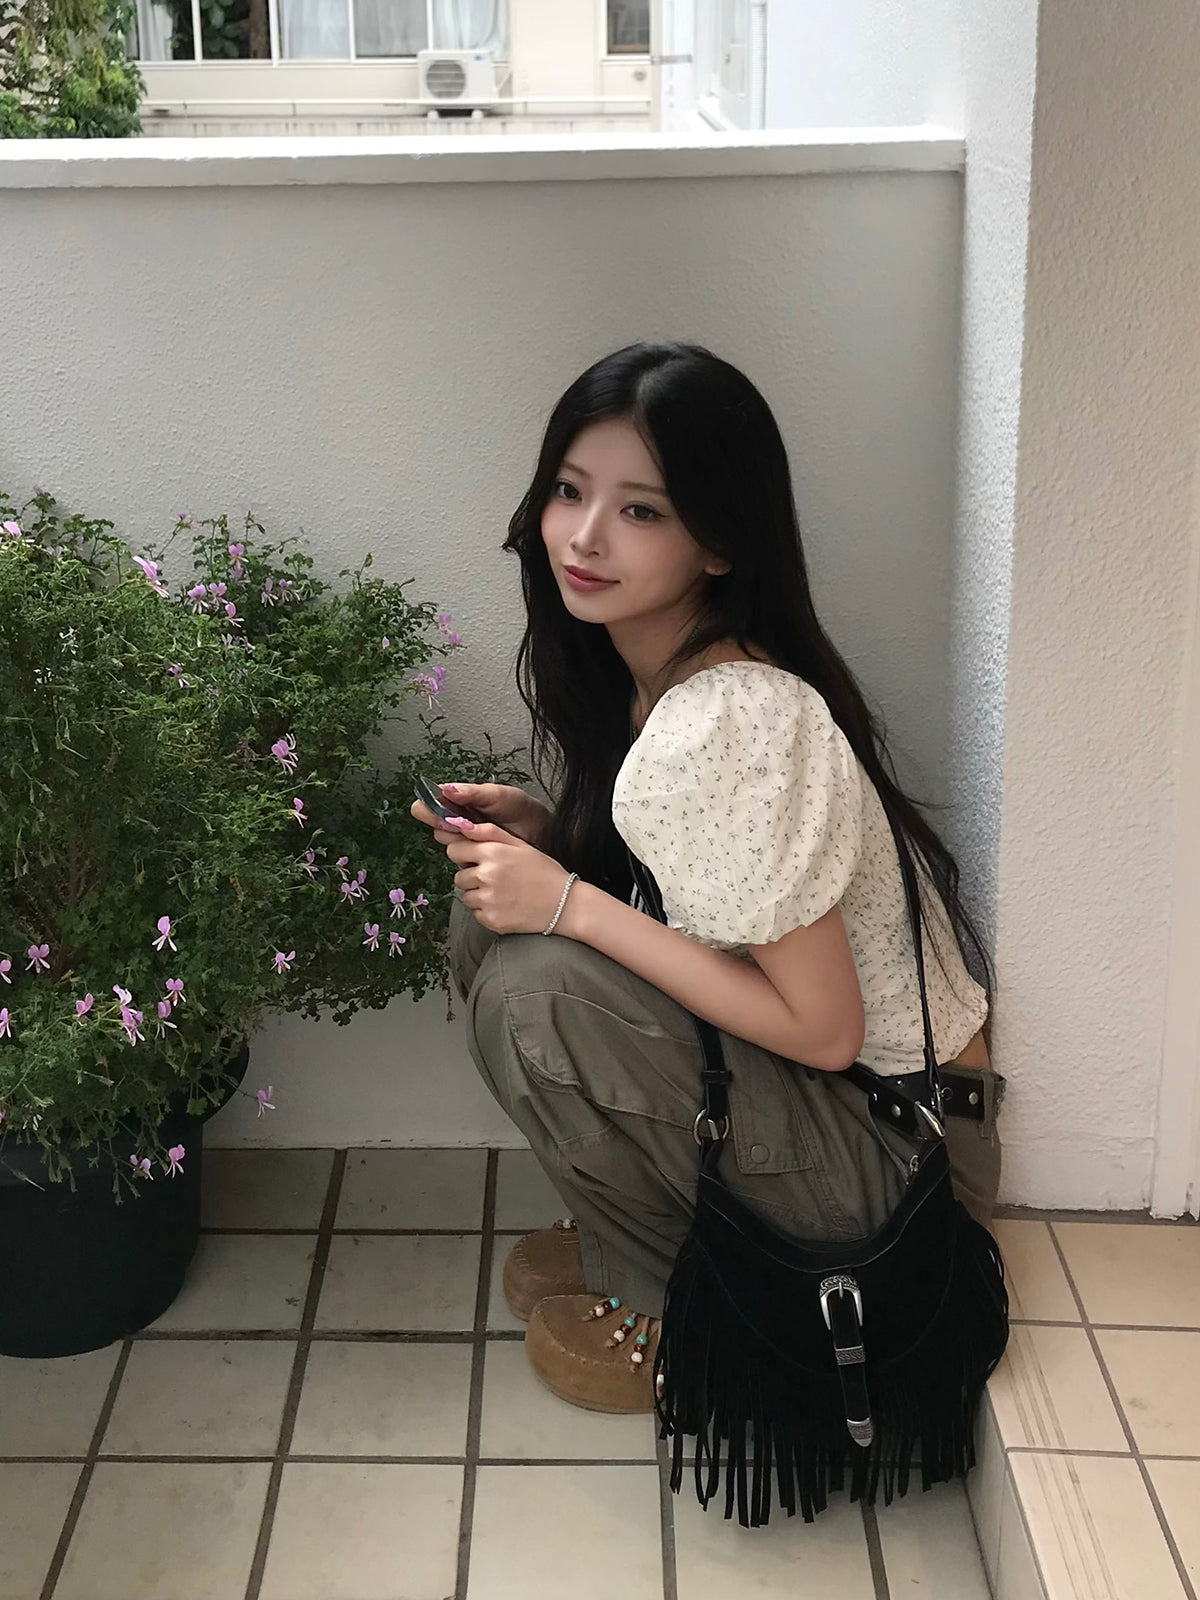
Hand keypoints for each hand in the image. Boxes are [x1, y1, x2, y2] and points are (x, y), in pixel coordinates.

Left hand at [409, 801, 575, 935]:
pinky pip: (476, 913)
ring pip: (466, 895)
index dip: (463, 854)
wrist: (565, 904)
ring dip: (478, 894)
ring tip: (502, 892)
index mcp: (492, 854)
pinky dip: (486, 910)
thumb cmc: (545, 873)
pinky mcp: (490, 919)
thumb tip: (462, 826)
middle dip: (472, 876)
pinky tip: (505, 905)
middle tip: (496, 878)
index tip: (474, 859)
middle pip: (459, 876)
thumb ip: (489, 832)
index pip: (454, 850)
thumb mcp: (520, 845)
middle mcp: (486, 876)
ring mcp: (487, 900)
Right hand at [410, 782, 551, 848]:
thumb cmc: (519, 808)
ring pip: (447, 845)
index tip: (441, 814)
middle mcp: (456, 823)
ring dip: (461, 841)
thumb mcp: (496, 794)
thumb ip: (470, 792)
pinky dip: (470, 855)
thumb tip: (445, 788)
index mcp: (457, 803)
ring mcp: (465, 842)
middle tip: (466, 825)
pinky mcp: (473, 859)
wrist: (540, 830)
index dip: (429, 810)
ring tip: (480, 834)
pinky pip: (461, 860)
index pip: (427, 806)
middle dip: (448, 828)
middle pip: (435, 828)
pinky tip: (485, 848)